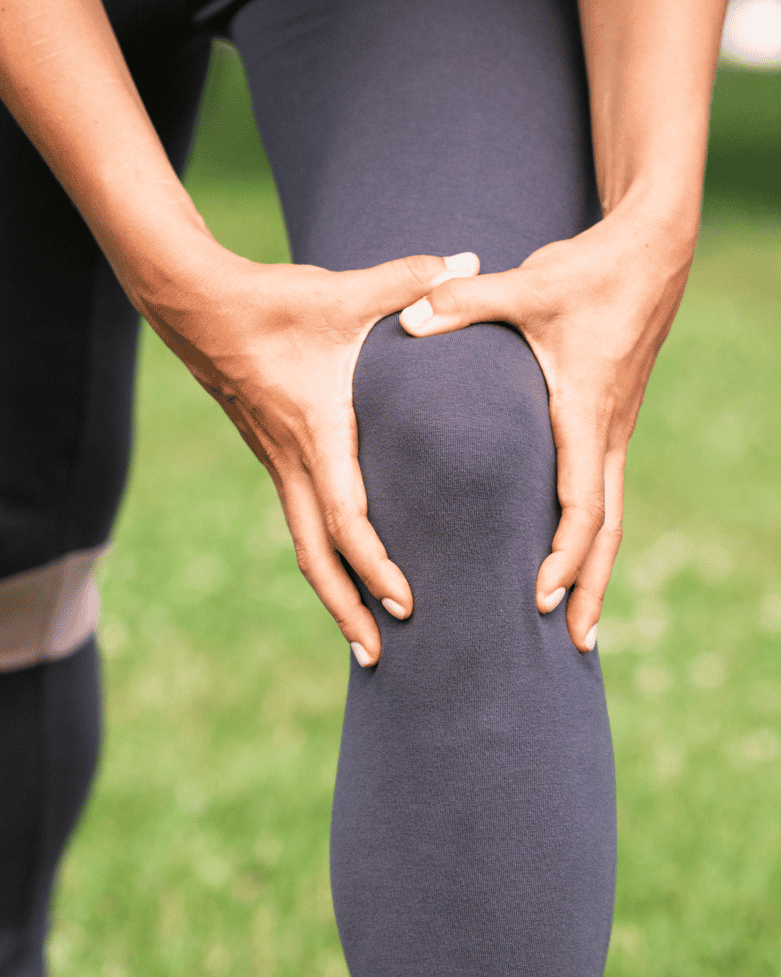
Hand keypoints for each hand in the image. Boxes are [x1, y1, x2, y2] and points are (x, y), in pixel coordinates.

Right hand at [136, 248, 480, 665]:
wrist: (196, 306)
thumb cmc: (270, 302)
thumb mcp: (341, 291)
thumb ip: (409, 279)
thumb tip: (469, 261)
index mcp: (315, 433)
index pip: (347, 517)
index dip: (375, 565)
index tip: (405, 603)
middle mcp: (292, 461)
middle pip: (316, 556)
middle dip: (346, 610)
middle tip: (377, 657)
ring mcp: (277, 463)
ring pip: (304, 545)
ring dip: (332, 593)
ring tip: (361, 636)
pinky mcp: (274, 455)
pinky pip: (300, 519)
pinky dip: (323, 555)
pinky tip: (343, 568)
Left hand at [400, 205, 693, 650]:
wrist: (649, 249)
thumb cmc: (591, 270)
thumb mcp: (528, 286)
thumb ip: (465, 302)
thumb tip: (410, 317)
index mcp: (587, 413)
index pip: (581, 502)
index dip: (562, 553)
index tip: (540, 595)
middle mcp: (606, 433)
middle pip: (605, 530)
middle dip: (590, 587)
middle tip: (576, 644)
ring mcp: (612, 431)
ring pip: (609, 518)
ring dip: (595, 572)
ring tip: (579, 626)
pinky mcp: (606, 422)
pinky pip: (600, 493)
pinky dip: (587, 536)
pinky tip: (568, 559)